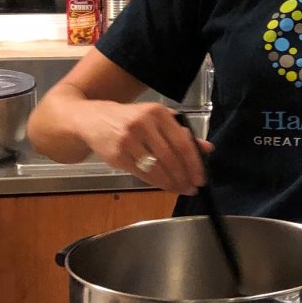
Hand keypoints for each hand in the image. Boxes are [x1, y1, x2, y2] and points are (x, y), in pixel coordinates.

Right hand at [80, 101, 214, 195]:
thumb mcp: (157, 118)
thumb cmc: (132, 118)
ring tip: (181, 189)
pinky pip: (140, 173)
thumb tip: (207, 149)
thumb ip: (182, 132)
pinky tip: (164, 186)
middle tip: (192, 188)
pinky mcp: (116, 156)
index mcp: (158, 112)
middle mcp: (143, 124)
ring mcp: (128, 140)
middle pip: (170, 156)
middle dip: (184, 175)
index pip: (181, 141)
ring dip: (171, 182)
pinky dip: (155, 182)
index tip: (201, 177)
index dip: (193, 162)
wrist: (94, 119)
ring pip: (155, 167)